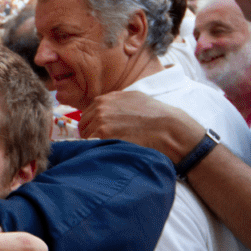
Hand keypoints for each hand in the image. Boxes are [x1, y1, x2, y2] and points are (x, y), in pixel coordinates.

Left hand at [79, 91, 202, 161]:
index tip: (96, 132)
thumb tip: (105, 109)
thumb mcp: (134, 98)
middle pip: (84, 124)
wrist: (166, 127)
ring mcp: (100, 121)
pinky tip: (107, 152)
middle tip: (100, 144)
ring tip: (107, 148)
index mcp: (106, 99)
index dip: (91, 124)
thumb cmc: (155, 115)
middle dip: (89, 133)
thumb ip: (116, 102)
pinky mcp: (103, 135)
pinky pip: (91, 144)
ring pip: (86, 135)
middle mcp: (100, 107)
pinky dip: (96, 149)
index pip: (88, 113)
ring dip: (93, 143)